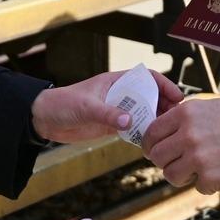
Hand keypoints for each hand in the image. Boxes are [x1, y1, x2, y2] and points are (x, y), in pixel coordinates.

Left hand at [32, 69, 183, 142]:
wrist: (43, 119)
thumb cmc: (62, 104)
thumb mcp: (86, 107)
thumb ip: (107, 114)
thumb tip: (129, 121)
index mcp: (116, 81)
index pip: (147, 77)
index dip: (164, 85)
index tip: (177, 97)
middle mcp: (119, 94)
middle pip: (149, 96)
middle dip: (164, 105)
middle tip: (175, 120)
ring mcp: (116, 110)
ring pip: (143, 113)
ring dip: (155, 121)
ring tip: (165, 133)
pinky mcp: (110, 125)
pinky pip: (132, 128)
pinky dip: (142, 133)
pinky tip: (149, 142)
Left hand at [142, 98, 219, 194]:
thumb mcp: (205, 108)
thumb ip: (181, 119)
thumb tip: (159, 134)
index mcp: (185, 114)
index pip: (151, 132)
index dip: (149, 144)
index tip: (152, 149)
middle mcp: (188, 136)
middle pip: (157, 156)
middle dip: (164, 160)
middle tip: (175, 160)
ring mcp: (198, 159)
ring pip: (171, 175)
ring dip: (182, 174)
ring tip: (197, 167)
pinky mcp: (209, 178)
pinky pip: (195, 185)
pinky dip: (206, 182)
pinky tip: (218, 169)